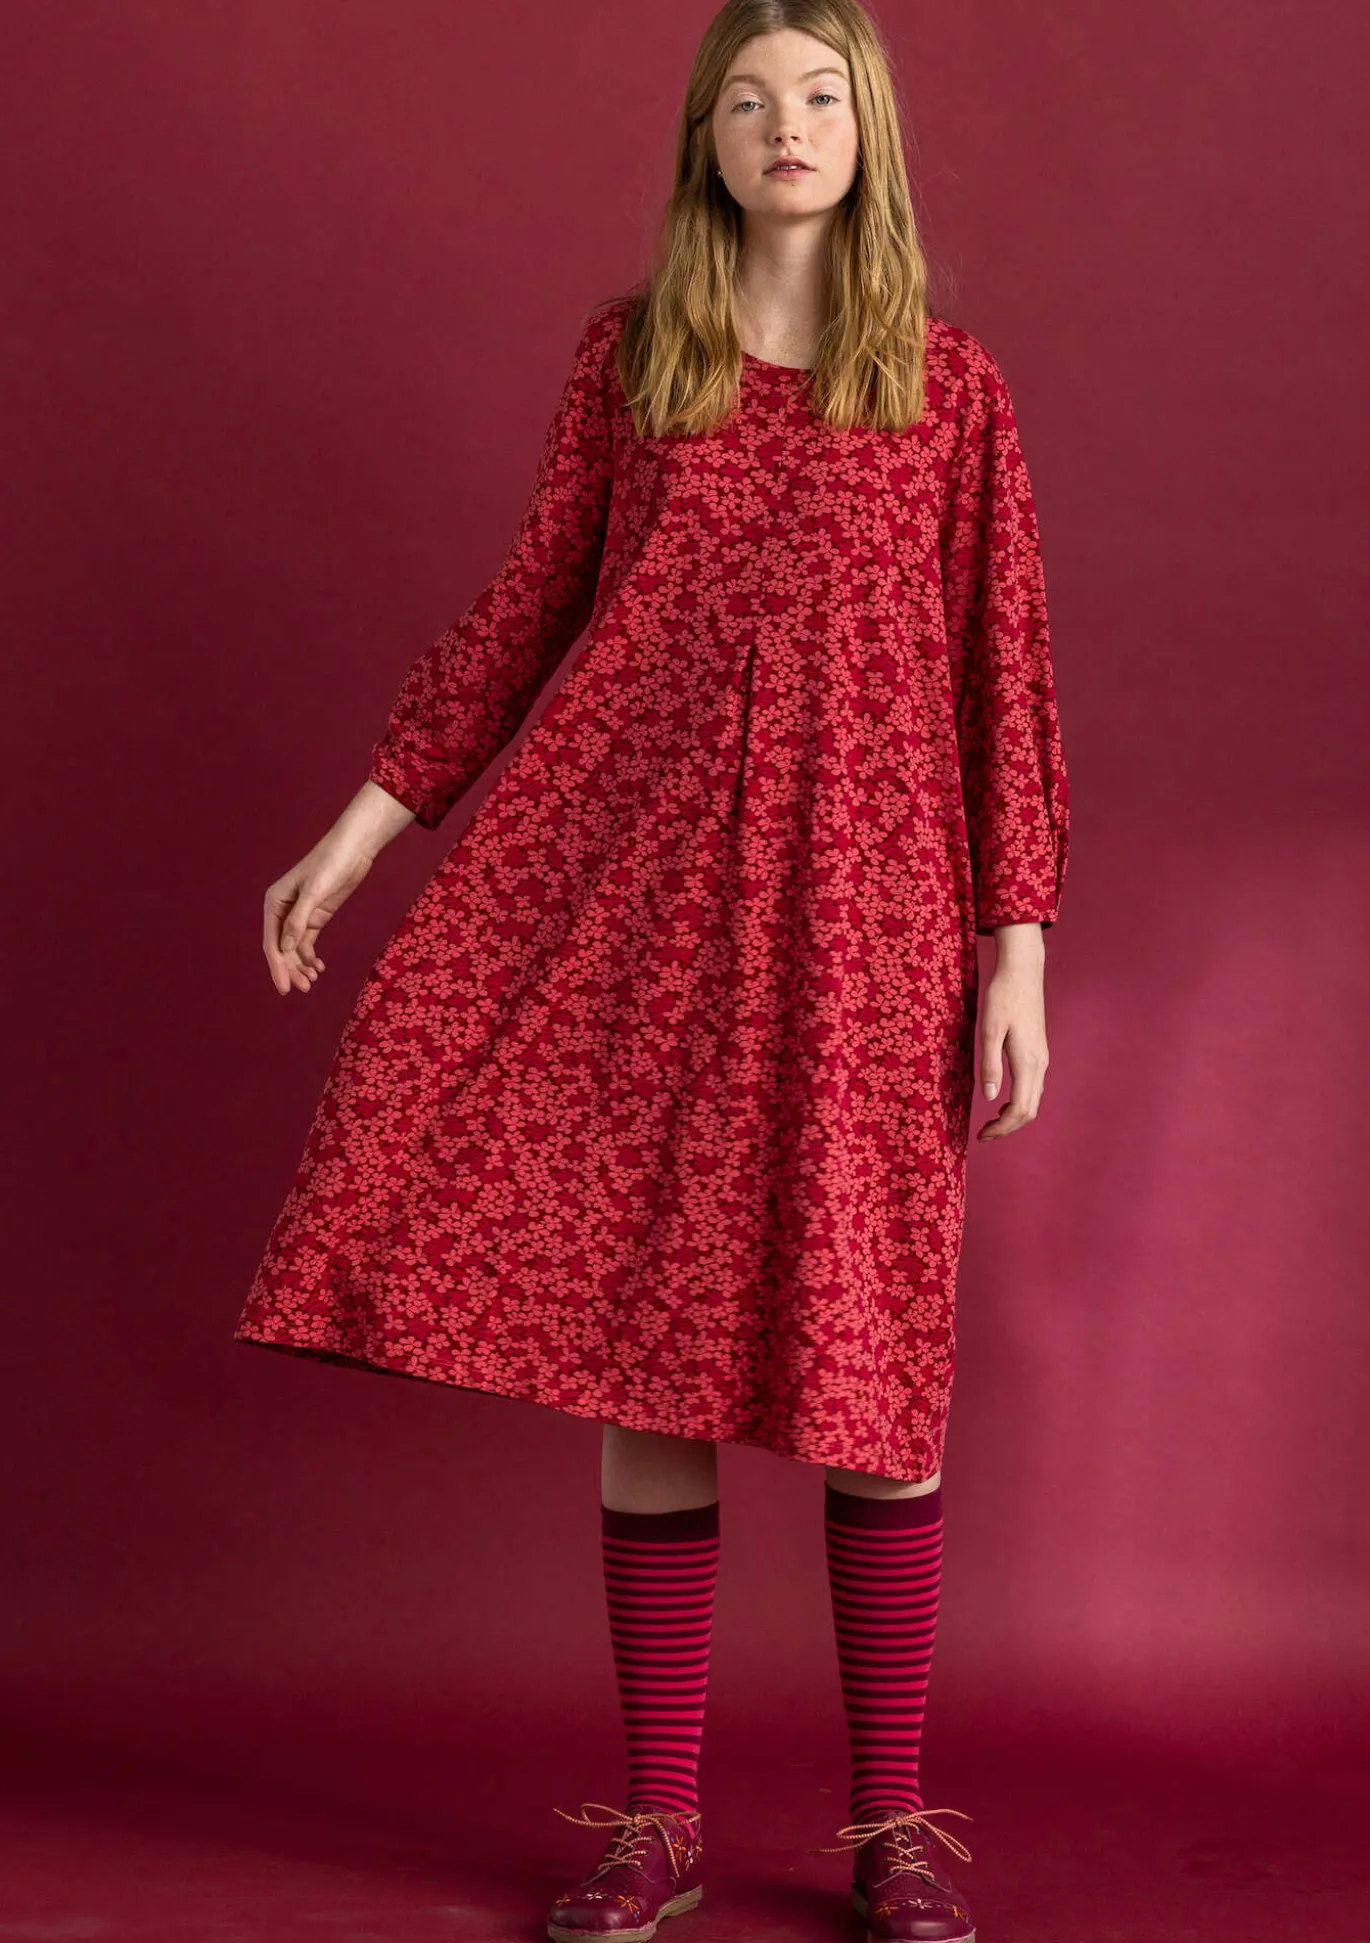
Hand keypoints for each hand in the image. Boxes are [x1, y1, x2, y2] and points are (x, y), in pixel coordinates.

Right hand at [262, 831, 377, 995]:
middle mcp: (282, 911)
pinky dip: (310, 957)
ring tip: (312, 982)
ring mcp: (299, 915)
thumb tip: (285, 949)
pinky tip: (319, 968)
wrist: (353, 850)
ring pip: (295, 949)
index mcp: (274, 902)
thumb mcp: (314, 892)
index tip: (285, 987)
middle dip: (291, 969)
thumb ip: (298, 920)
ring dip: (301, 966)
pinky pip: (307, 943)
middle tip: (305, 988)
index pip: (272, 942)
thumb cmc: (330, 864)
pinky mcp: (315, 917)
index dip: (277, 966)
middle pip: (282, 949)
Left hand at [976, 929, 1048, 1140]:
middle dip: (1008, 1128)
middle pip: (1030, 1111)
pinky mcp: (1039, 1051)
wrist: (1023, 972)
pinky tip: (1001, 1099)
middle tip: (984, 1135)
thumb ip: (989, 1065)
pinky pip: (1033, 1087)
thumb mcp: (989, 1030)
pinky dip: (1019, 1101)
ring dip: (1014, 1116)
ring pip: (1033, 1100)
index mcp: (1027, 1062)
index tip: (982, 1136)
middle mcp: (1039, 1064)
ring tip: (990, 1122)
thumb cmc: (1002, 997)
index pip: (1020, 1110)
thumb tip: (989, 1099)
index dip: (1002, 1128)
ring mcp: (1042, 1058)